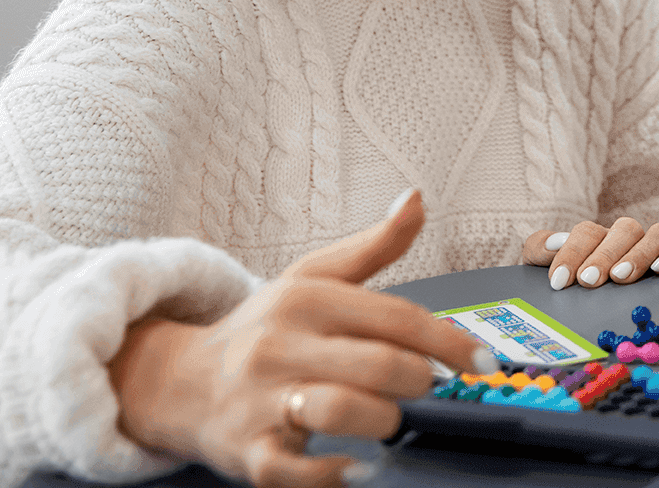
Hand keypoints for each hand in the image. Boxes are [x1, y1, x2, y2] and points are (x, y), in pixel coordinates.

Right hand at [108, 190, 487, 487]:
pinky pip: (297, 469)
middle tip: (425, 389)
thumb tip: (418, 199)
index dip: (450, 342)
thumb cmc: (261, 331)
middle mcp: (281, 344)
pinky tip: (356, 466)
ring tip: (389, 421)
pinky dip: (334, 472)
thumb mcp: (312, 278)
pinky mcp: (248, 450)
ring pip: (343, 410)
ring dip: (385, 421)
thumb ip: (373, 246)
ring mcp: (261, 399)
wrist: (177, 382)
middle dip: (419, 382)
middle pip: (380, 365)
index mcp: (306, 299)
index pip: (397, 318)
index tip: (482, 362)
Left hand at [521, 217, 658, 289]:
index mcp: (596, 236)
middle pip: (624, 229)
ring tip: (620, 277)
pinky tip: (658, 270)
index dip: (573, 253)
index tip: (560, 280)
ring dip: (638, 255)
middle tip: (588, 280)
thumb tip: (551, 245)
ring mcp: (652, 246)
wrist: (588, 302)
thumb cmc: (573, 282)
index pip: (587, 232)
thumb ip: (540, 249)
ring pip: (655, 234)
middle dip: (605, 255)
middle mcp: (626, 237)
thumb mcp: (548, 265)